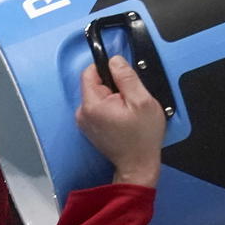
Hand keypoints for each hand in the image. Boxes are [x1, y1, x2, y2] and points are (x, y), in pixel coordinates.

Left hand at [76, 55, 164, 187]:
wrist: (138, 164)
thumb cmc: (142, 137)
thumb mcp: (142, 101)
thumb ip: (126, 77)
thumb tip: (115, 60)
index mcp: (92, 105)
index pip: (89, 72)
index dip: (106, 68)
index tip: (121, 75)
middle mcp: (83, 113)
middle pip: (94, 83)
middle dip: (113, 85)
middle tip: (129, 99)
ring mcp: (85, 121)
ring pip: (98, 95)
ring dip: (113, 98)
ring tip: (127, 111)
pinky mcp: (90, 127)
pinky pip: (99, 107)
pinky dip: (111, 108)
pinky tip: (122, 118)